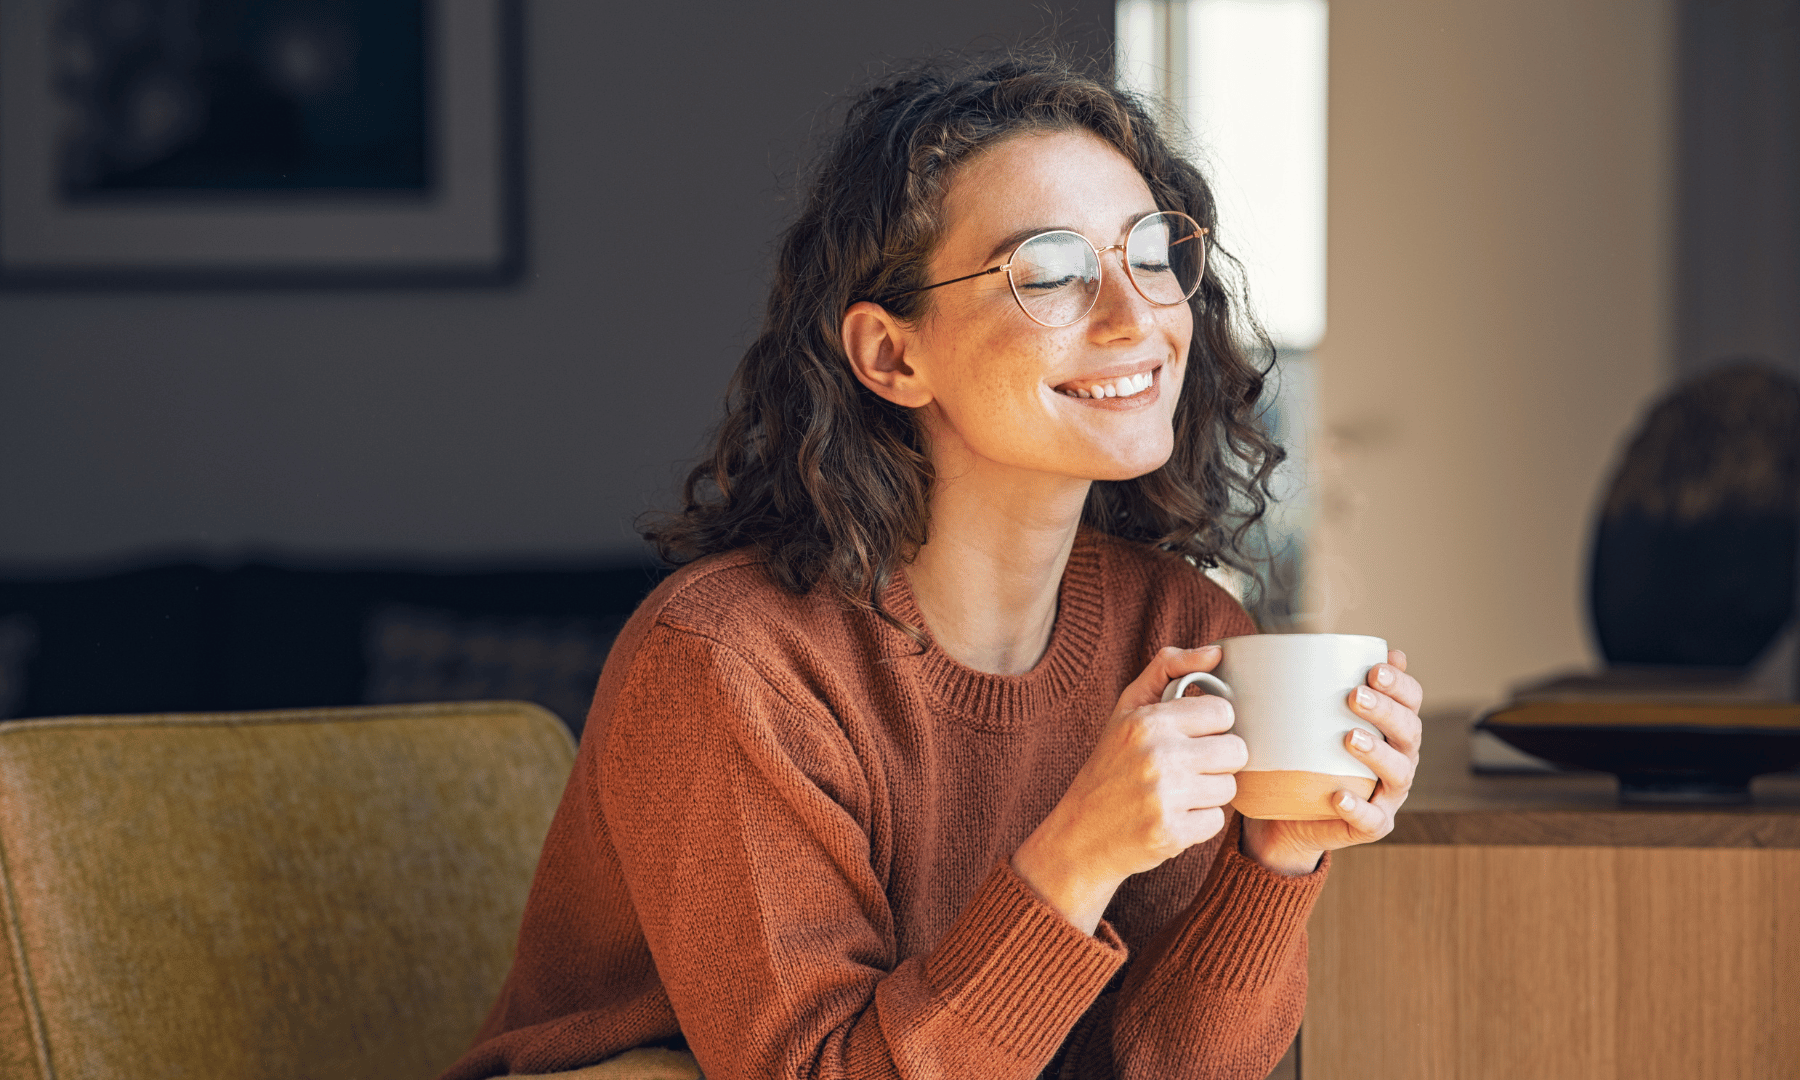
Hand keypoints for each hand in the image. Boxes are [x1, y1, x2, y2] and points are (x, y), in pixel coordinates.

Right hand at [1011, 645, 1246, 933]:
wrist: (1079, 834)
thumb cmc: (1109, 767)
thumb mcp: (1127, 710)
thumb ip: (1167, 669)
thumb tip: (1216, 652)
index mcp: (1148, 721)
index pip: (1223, 713)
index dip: (1212, 726)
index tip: (1191, 736)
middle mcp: (1157, 756)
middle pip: (1235, 751)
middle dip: (1216, 761)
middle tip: (1187, 768)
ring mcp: (1165, 797)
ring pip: (1229, 788)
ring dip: (1208, 793)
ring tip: (1176, 794)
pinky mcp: (1172, 833)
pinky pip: (1217, 822)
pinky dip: (1198, 823)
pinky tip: (1171, 817)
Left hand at [1239, 649, 1423, 874]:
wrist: (1287, 814)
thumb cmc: (1304, 755)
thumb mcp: (1308, 717)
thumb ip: (1317, 683)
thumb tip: (1309, 643)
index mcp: (1391, 728)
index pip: (1411, 700)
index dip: (1401, 684)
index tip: (1373, 668)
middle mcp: (1399, 758)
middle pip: (1409, 732)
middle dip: (1386, 711)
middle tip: (1355, 696)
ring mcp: (1387, 794)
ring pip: (1398, 773)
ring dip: (1378, 754)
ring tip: (1350, 738)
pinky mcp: (1371, 825)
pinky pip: (1372, 820)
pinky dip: (1358, 808)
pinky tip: (1340, 795)